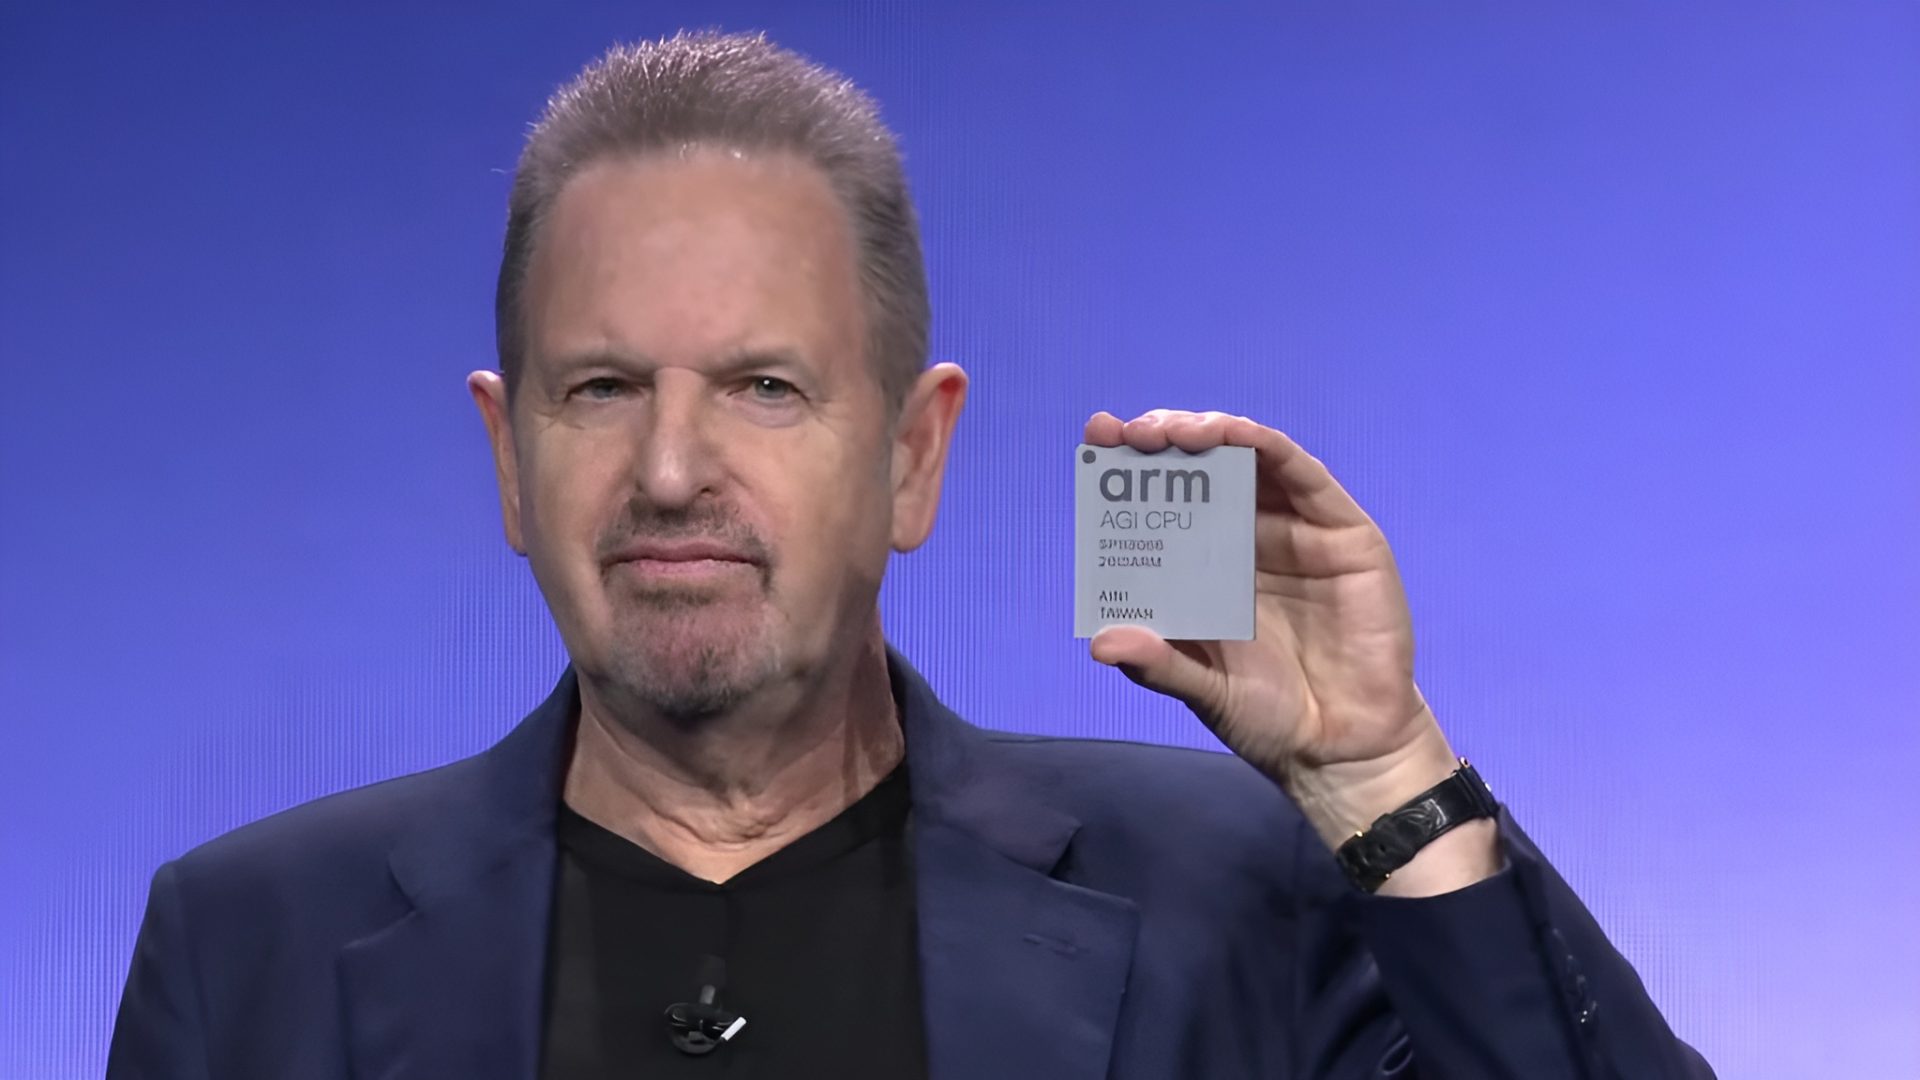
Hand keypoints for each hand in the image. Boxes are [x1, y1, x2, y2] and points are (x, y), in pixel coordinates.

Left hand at [1084, 410, 1497, 891]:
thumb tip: (1100, 644)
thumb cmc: (1270, 717)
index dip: (1131, 467)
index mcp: (1206, 568)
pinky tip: (1232, 435)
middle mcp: (1248, 540)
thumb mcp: (1204, 691)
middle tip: (1127, 433)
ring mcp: (1297, 532)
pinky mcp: (1344, 534)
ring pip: (1251, 461)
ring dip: (1209, 432)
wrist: (1344, 749)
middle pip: (1203, 470)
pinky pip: (1303, 476)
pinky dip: (1265, 446)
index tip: (1095, 440)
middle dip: (1163, 440)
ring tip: (1171, 431)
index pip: (1164, 502)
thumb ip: (1160, 664)